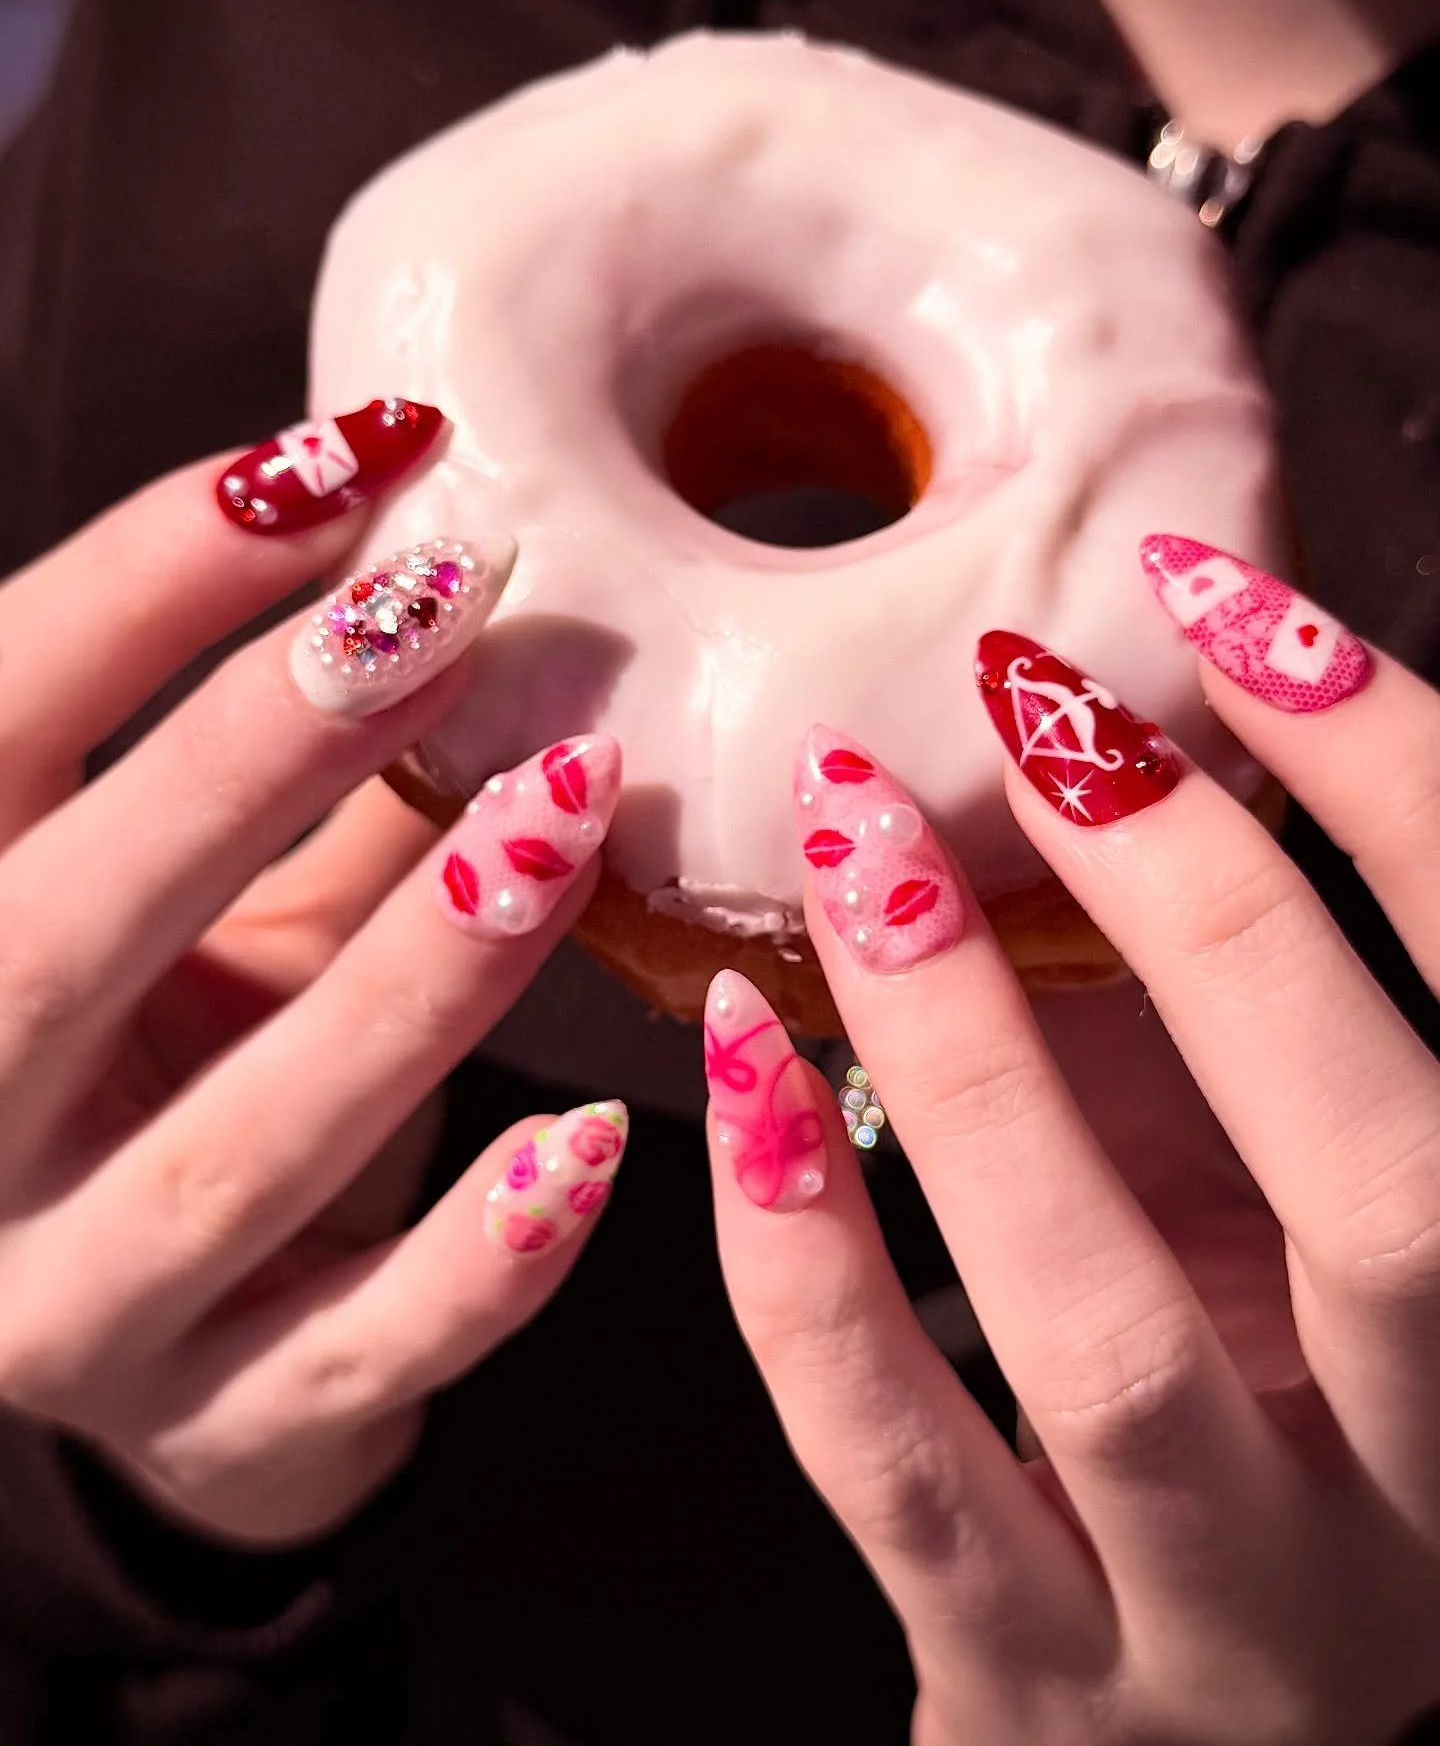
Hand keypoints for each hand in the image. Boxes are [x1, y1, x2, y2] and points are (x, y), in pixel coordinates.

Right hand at [0, 410, 626, 1545]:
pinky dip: (476, 1261)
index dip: (156, 577)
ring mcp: (62, 1298)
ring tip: (571, 802)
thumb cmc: (184, 1040)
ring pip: (231, 1145)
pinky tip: (593, 1149)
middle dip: (255, 750)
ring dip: (417, 970)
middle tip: (451, 599)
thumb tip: (455, 557)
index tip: (362, 451)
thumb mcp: (211, 893)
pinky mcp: (209, 1419)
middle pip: (62, 928)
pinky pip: (348, 1356)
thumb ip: (306, 769)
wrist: (149, 1300)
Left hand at [704, 538, 1439, 1743]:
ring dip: (972, 1065)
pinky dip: (804, 1249)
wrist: (1184, 1713)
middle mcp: (1435, 1480)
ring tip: (856, 846)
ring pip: (1116, 1345)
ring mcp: (1242, 1616)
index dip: (1402, 787)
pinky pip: (895, 1459)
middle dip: (1213, 921)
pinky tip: (737, 1070)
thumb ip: (1192, 1011)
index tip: (1225, 607)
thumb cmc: (1228, 1382)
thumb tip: (1070, 742)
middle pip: (1388, 1197)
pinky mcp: (1036, 1685)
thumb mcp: (1252, 1191)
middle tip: (1037, 717)